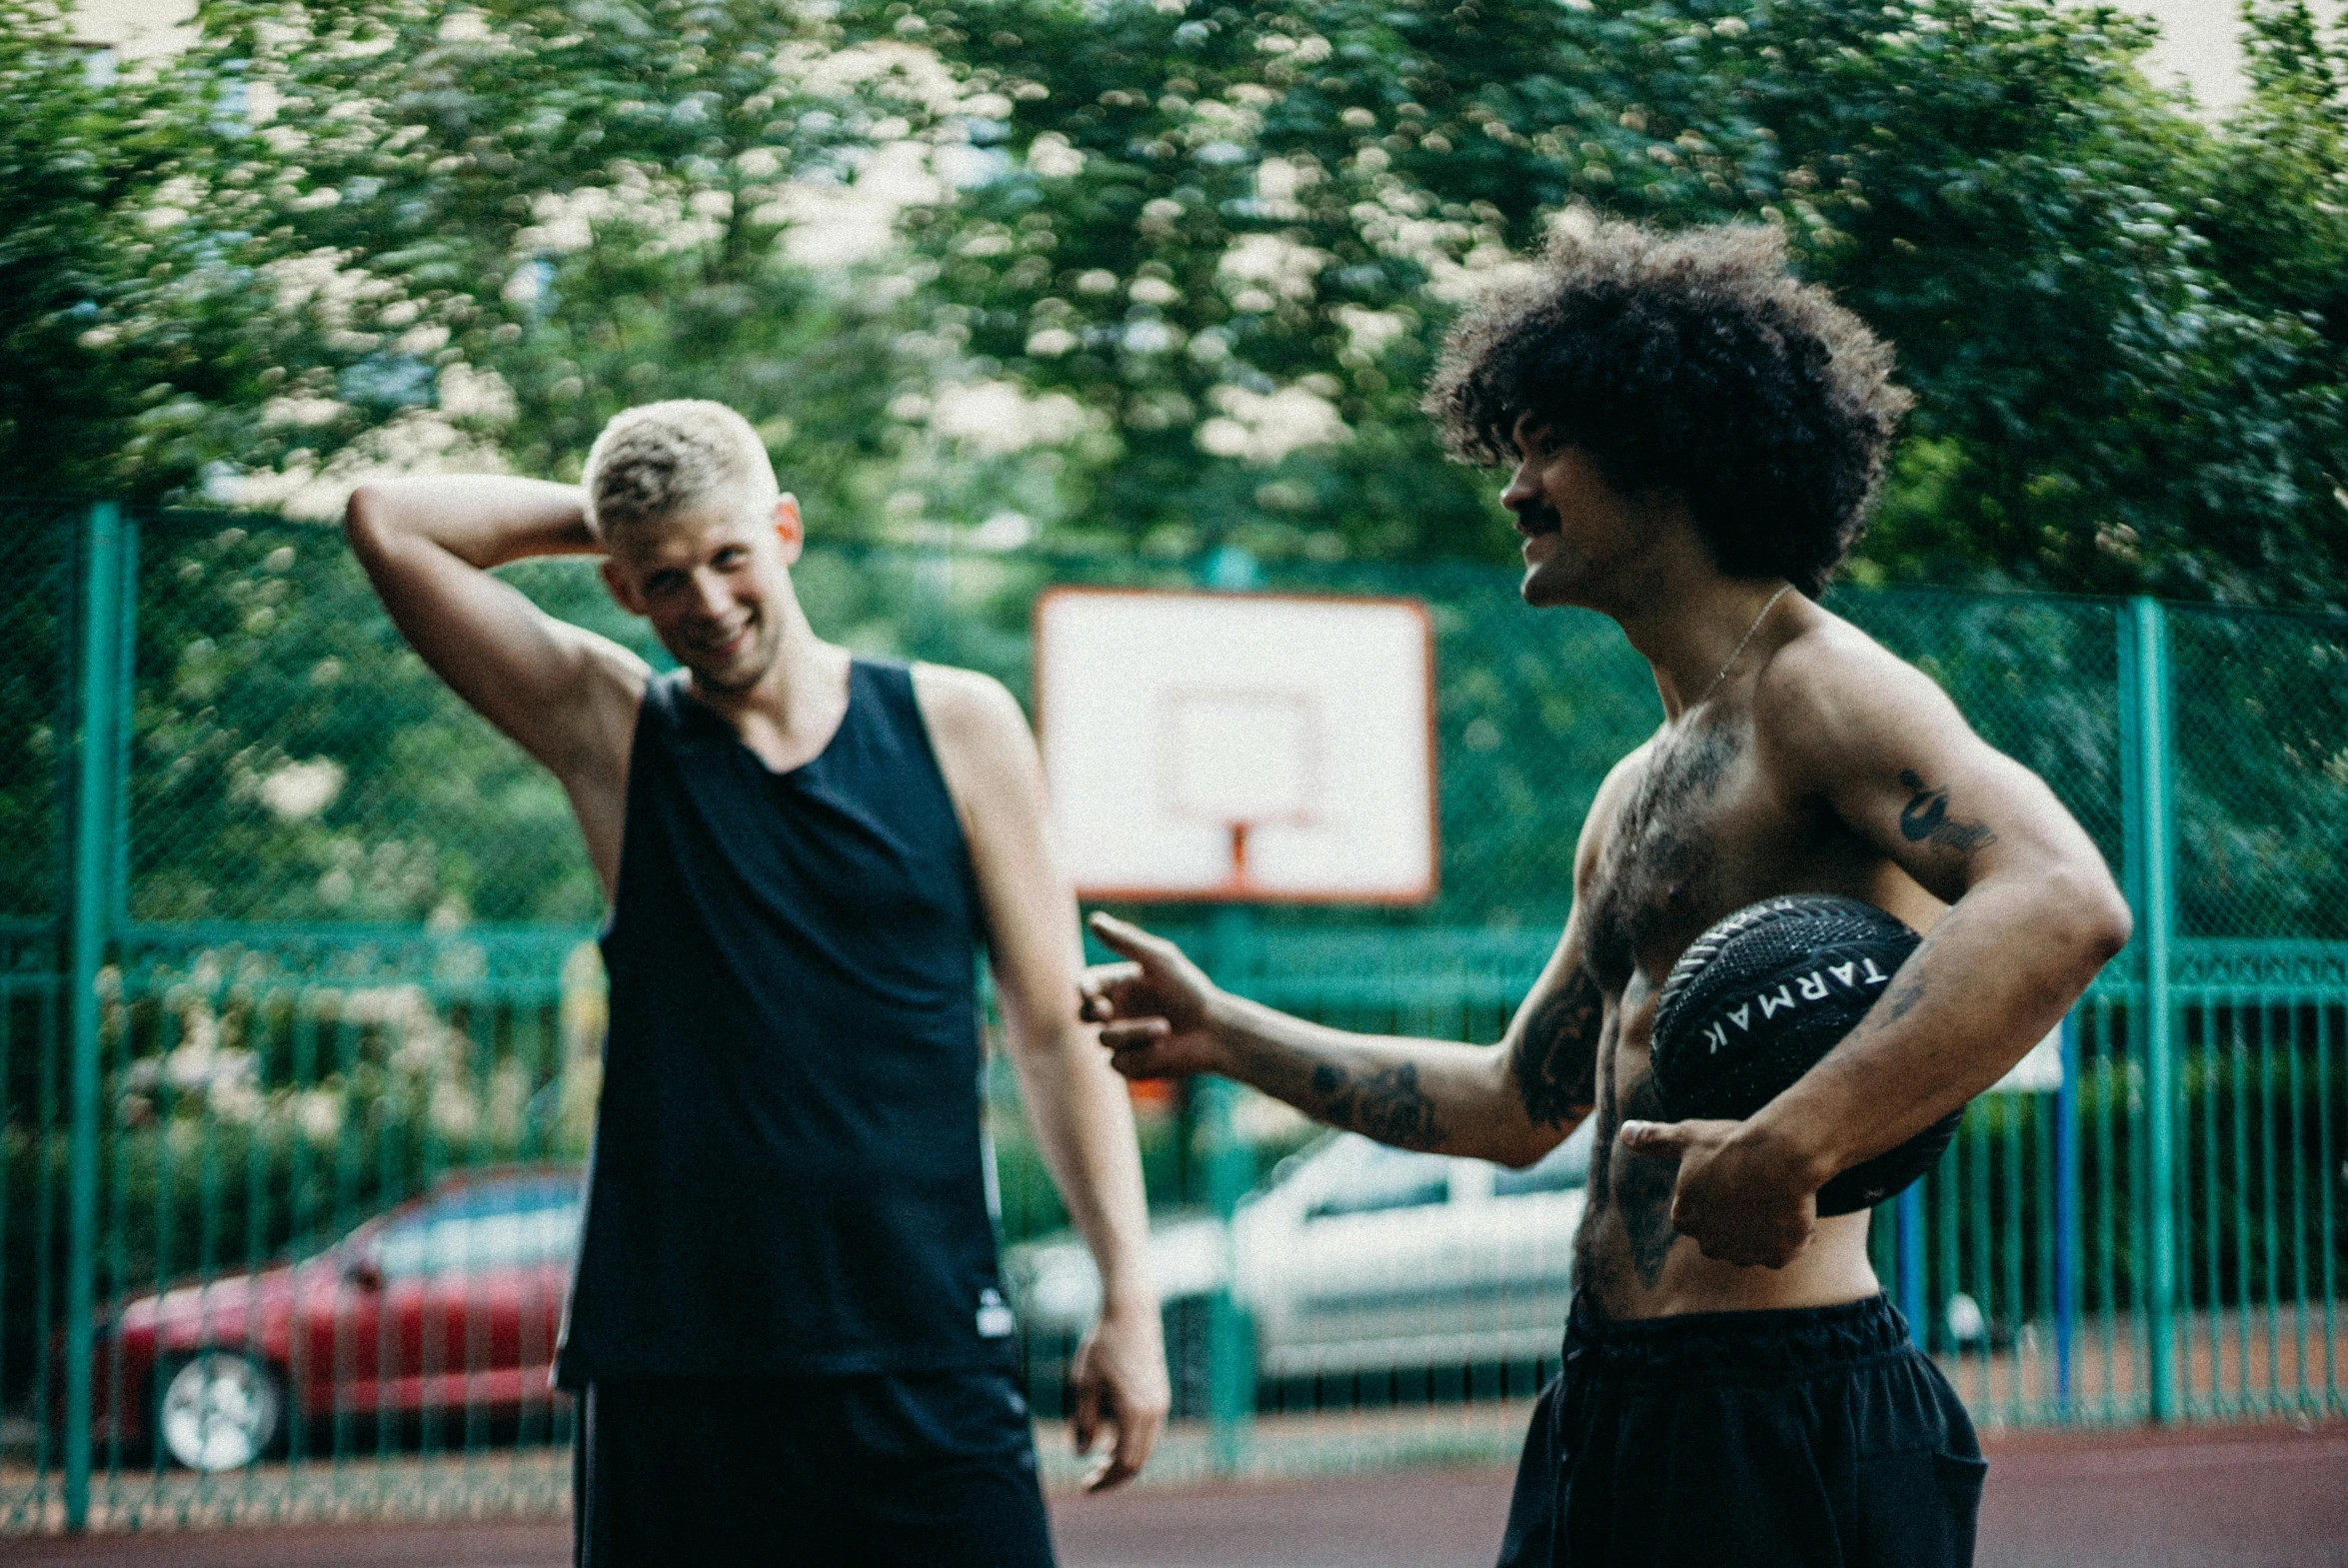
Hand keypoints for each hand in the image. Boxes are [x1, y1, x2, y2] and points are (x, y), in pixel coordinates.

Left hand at [1067, 1295, 1169, 1490]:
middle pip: (1138, 1461)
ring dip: (1122, 1459)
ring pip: (1145, 1447)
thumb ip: (1084, 1421)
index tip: (1085, 1486)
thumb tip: (1082, 1453)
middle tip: (1088, 1480)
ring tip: (1096, 1461)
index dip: (1106, 1480)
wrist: (1131, 1311)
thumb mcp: (1085, 1383)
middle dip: (1114, 1475)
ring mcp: (1160, 1403)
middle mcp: (1154, 1411)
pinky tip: (1109, 1439)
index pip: (1125, 1464)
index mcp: (1136, 1411)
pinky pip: (1148, 1431)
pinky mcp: (1160, 1395)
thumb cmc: (1104, 1344)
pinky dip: (1130, 1442)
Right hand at [1078, 913, 1234, 1079]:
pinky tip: (1164, 1047)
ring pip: (1104, 1040)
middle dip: (1090, 1013)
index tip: (1092, 993)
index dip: (1084, 989)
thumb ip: (1126, 941)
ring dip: (1133, 1033)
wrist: (1217, 1031)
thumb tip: (1094, 920)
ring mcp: (1122, 1040)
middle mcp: (1116, 1012)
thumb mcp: (1160, 960)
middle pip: (1084, 1014)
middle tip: (1105, 1012)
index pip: (1087, 985)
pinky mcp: (1131, 1065)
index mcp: (1118, 985)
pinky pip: (1119, 1063)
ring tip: (1165, 1028)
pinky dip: (1141, 1054)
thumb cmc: (1191, 991)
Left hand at [1618, 1117, 1820, 1268]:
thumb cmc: (1729, 1145)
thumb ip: (1655, 1140)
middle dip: (1733, 1219)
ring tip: (1772, 1196)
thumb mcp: (1687, 1137)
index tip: (1727, 1177)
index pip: (1693, 1216)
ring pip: (1751, 1247)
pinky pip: (1781, 1251)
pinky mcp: (1776, 1257)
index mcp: (1685, 1219)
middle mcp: (1710, 1244)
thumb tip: (1625, 1132)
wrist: (1776, 1158)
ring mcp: (1744, 1254)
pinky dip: (1788, 1237)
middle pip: (1722, 1236)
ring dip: (1760, 1231)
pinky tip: (1792, 1210)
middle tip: (1752, 1186)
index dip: (1713, 1197)